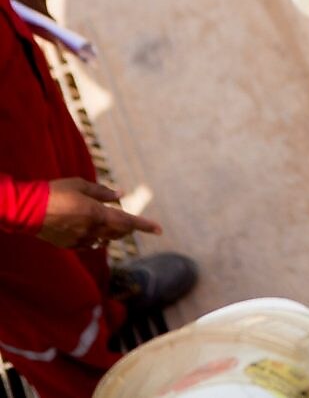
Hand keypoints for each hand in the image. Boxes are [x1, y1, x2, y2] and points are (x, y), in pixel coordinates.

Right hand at [37, 178, 161, 248]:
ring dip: (113, 234)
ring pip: (105, 241)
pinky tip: (92, 232)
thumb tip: (120, 195)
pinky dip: (96, 239)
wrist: (27, 210)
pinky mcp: (69, 245)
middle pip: (119, 233)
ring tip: (112, 224)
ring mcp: (81, 239)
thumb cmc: (56, 192)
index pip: (129, 222)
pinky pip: (89, 245)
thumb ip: (103, 192)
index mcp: (98, 214)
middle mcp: (92, 230)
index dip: (145, 226)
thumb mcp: (81, 185)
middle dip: (128, 228)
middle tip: (131, 221)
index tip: (159, 230)